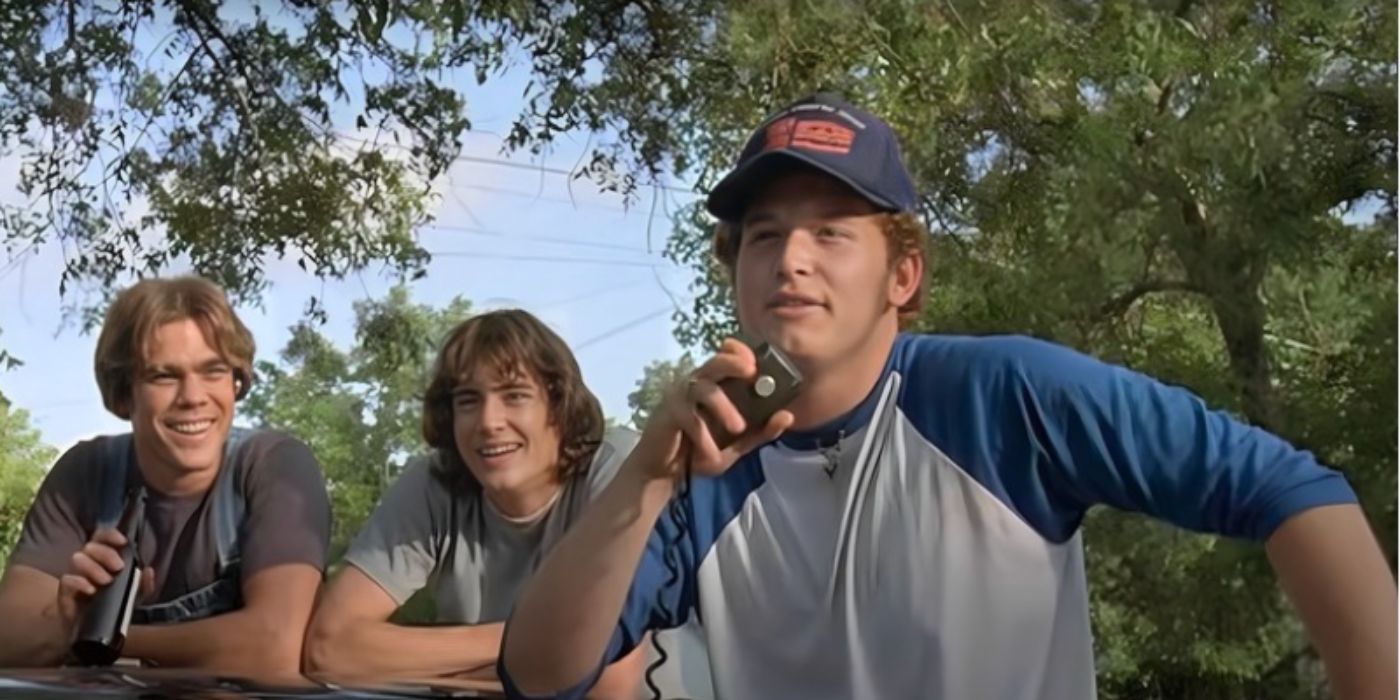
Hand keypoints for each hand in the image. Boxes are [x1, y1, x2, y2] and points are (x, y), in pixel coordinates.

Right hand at [56, 528, 154, 632]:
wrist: (92, 630)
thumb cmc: (113, 605)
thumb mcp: (133, 596)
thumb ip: (143, 584)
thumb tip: (148, 571)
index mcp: (103, 558)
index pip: (102, 537)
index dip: (110, 535)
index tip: (122, 541)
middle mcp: (88, 562)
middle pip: (91, 545)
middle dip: (106, 553)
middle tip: (118, 567)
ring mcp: (75, 575)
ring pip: (78, 558)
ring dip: (93, 567)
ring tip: (106, 581)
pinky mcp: (65, 591)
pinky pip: (67, 579)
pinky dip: (79, 582)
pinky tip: (91, 590)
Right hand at [636, 338, 794, 479]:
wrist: (665, 472)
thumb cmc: (701, 451)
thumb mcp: (737, 446)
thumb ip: (761, 432)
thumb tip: (788, 415)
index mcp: (715, 387)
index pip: (727, 359)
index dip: (741, 353)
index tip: (757, 360)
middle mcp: (697, 385)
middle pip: (714, 363)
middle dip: (733, 362)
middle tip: (751, 370)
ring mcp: (680, 396)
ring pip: (703, 388)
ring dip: (723, 406)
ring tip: (738, 427)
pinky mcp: (667, 412)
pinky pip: (688, 416)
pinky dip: (702, 434)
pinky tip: (710, 452)